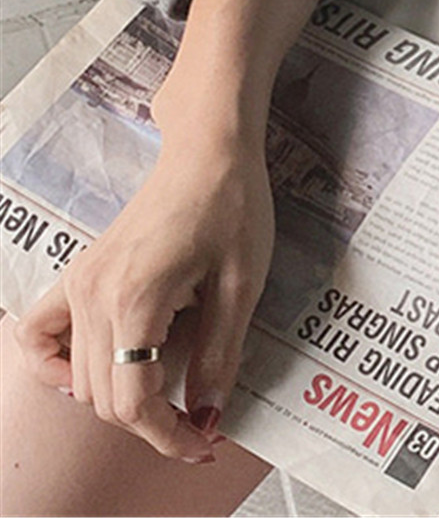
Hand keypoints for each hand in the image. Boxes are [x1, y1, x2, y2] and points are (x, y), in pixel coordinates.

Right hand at [14, 129, 275, 462]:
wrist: (210, 149)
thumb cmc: (233, 203)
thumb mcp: (243, 283)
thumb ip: (220, 354)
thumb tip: (207, 415)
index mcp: (135, 302)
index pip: (133, 402)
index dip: (169, 435)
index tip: (204, 443)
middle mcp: (93, 298)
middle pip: (105, 397)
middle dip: (152, 421)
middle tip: (201, 420)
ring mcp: (78, 285)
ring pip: (81, 378)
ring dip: (121, 398)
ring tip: (169, 394)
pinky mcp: (79, 273)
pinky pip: (40, 335)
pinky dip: (58, 365)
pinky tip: (97, 369)